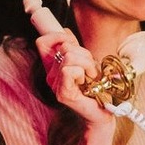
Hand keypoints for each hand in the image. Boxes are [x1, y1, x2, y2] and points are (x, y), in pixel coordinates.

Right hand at [27, 2, 112, 131]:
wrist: (102, 112)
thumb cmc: (95, 89)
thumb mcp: (85, 63)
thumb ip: (74, 49)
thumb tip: (66, 32)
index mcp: (53, 67)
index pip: (43, 42)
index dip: (58, 36)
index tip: (73, 44)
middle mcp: (51, 76)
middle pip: (63, 47)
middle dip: (83, 53)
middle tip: (90, 68)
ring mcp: (55, 85)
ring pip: (68, 57)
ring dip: (86, 63)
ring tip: (91, 76)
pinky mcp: (62, 93)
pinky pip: (69, 70)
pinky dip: (83, 72)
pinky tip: (87, 82)